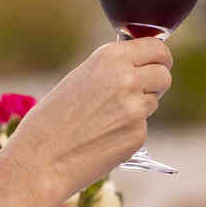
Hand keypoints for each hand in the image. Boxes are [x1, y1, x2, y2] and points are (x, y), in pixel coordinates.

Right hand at [0, 38, 171, 202]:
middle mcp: (127, 78)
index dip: (159, 57)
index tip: (157, 63)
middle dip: (156, 81)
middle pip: (164, 74)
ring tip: (106, 117)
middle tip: (141, 90)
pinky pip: (142, 126)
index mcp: (110, 57)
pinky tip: (103, 137)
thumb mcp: (80, 78)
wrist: (41, 159)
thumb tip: (139, 67)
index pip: (157, 47)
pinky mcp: (137, 134)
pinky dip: (128, 130)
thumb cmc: (51, 119)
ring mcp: (135, 108)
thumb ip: (111, 69)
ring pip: (154, 100)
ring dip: (140, 105)